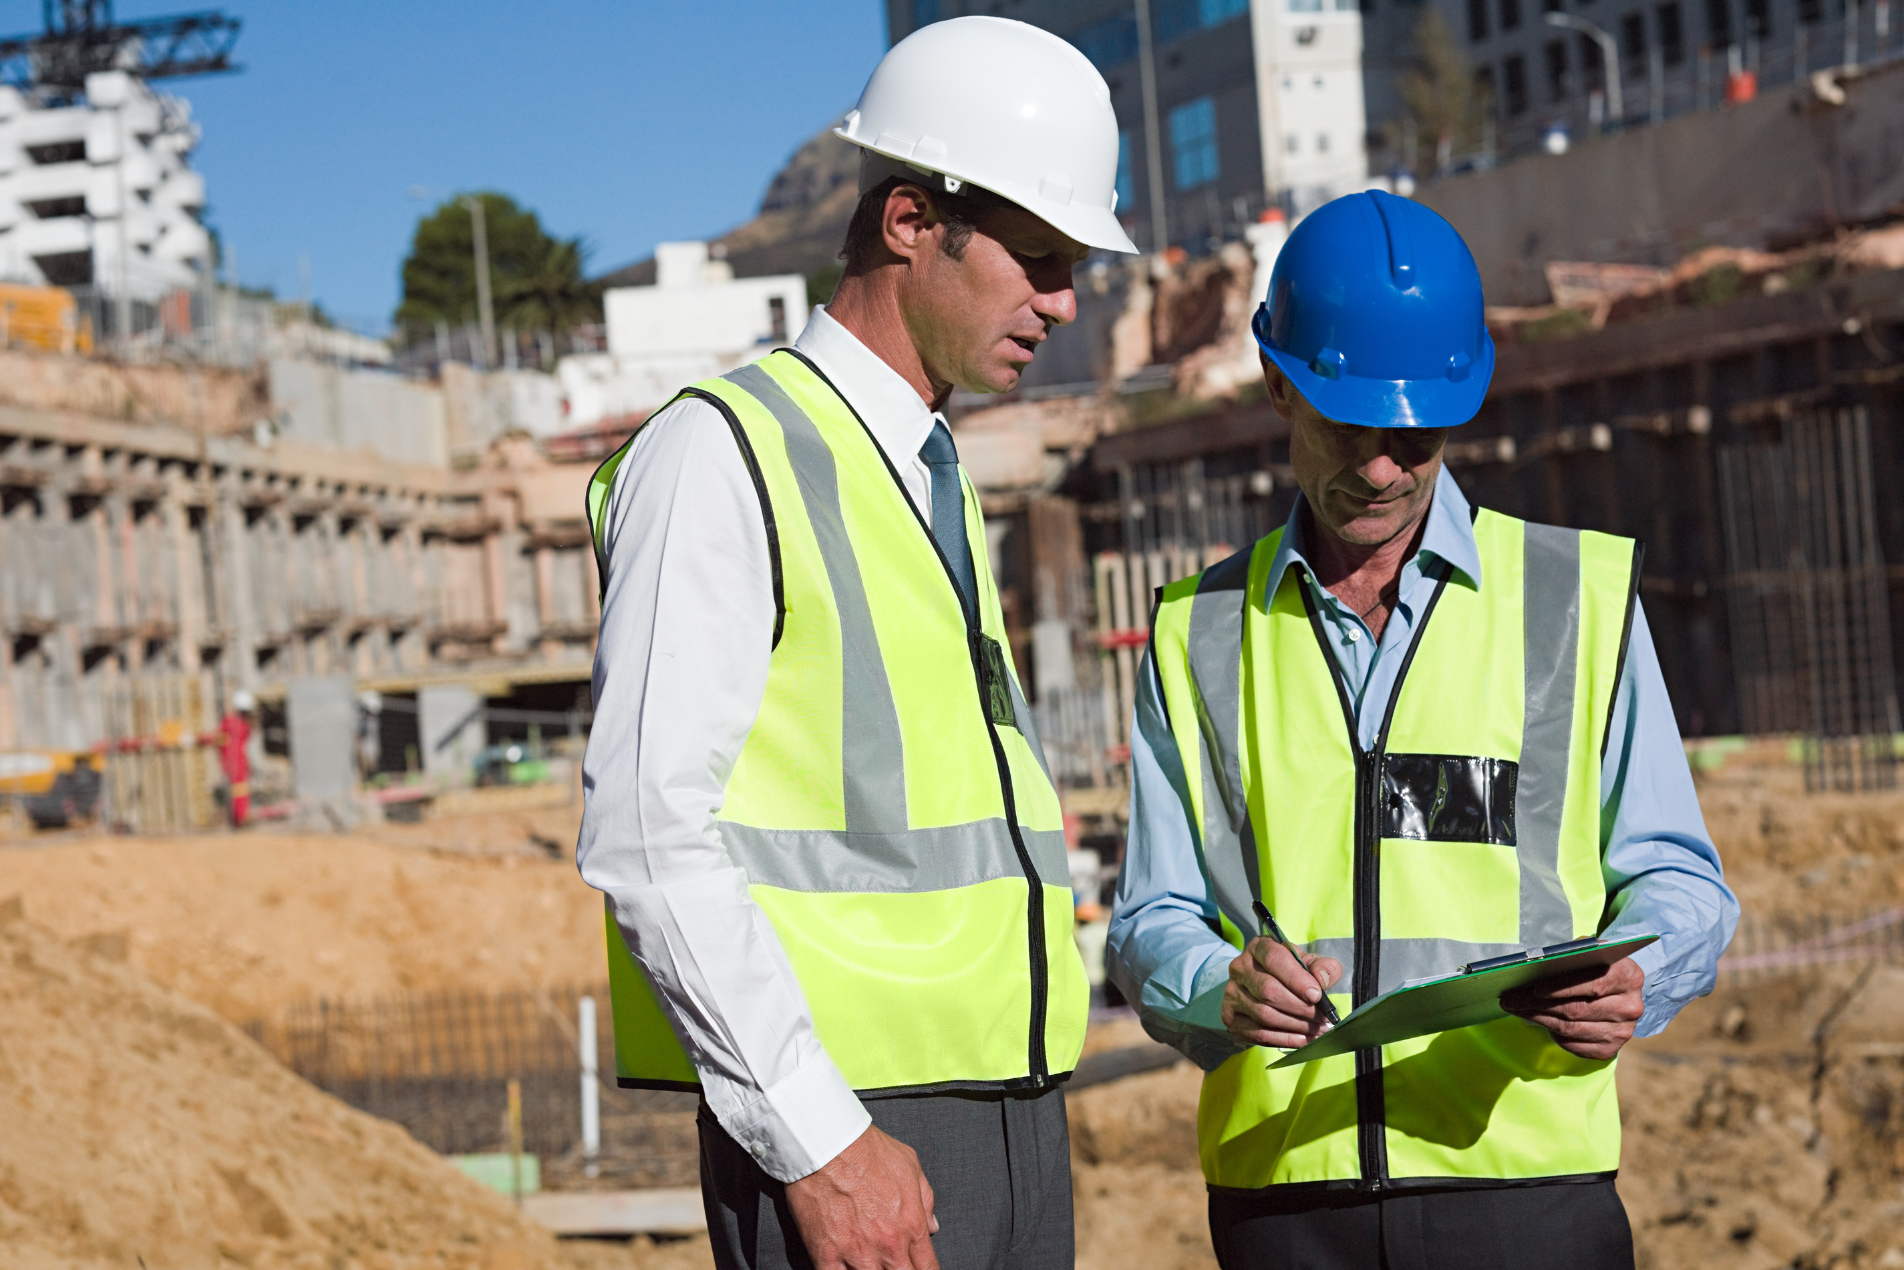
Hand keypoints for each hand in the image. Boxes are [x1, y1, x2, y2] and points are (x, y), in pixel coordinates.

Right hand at [785, 1125, 939, 1269]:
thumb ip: (926, 1199)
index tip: (918, 1269)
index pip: (928, 1268)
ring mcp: (857, 1253)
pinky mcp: (826, 1254)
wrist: (828, 1144)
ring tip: (870, 1264)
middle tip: (894, 1264)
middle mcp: (888, 1244)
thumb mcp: (910, 1165)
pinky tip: (846, 1269)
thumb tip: (932, 1224)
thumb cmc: (866, 1150)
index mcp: (911, 1225)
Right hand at [1222, 937, 1343, 1048]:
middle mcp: (1240, 968)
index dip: (1296, 978)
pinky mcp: (1231, 1018)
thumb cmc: (1289, 973)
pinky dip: (1285, 1040)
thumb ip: (1322, 967)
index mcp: (1258, 947)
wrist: (1260, 988)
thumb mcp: (1308, 963)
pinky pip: (1258, 1034)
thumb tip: (1322, 979)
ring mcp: (1232, 994)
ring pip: (1264, 1014)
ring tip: (1317, 1030)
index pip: (1274, 958)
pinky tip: (1304, 1040)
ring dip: (1296, 1026)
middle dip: (1300, 1007)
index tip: (1317, 995)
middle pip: (1268, 990)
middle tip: (1322, 1018)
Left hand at [1500, 956, 1645, 1060]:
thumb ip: (1572, 956)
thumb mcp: (1590, 953)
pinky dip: (1552, 1034)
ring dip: (1538, 1019)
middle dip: (1538, 1005)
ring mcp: (1623, 1031)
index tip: (1535, 988)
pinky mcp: (1611, 1049)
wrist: (1619, 990)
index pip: (1594, 984)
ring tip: (1515, 1009)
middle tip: (1510, 999)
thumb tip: (1537, 965)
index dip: (1562, 987)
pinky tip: (1537, 1021)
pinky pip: (1574, 1045)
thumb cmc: (1596, 966)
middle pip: (1577, 1010)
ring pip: (1571, 1029)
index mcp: (1629, 977)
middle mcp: (1631, 1007)